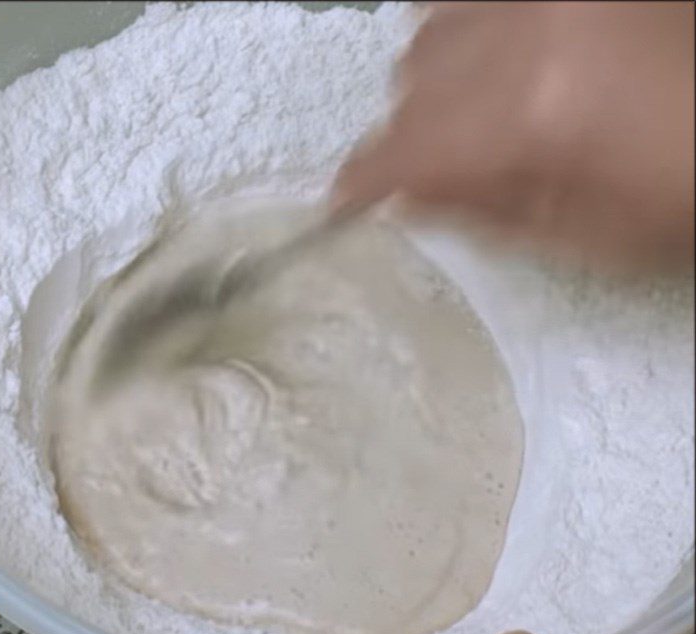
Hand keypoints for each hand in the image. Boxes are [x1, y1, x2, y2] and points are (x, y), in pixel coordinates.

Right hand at [332, 2, 694, 266]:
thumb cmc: (687, 195)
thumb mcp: (588, 236)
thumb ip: (485, 214)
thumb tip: (407, 197)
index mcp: (532, 116)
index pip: (406, 147)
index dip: (361, 181)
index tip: (343, 203)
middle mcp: (529, 31)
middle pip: (409, 82)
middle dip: (411, 136)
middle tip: (445, 171)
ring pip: (431, 26)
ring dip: (433, 78)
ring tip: (476, 111)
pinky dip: (462, 27)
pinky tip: (492, 57)